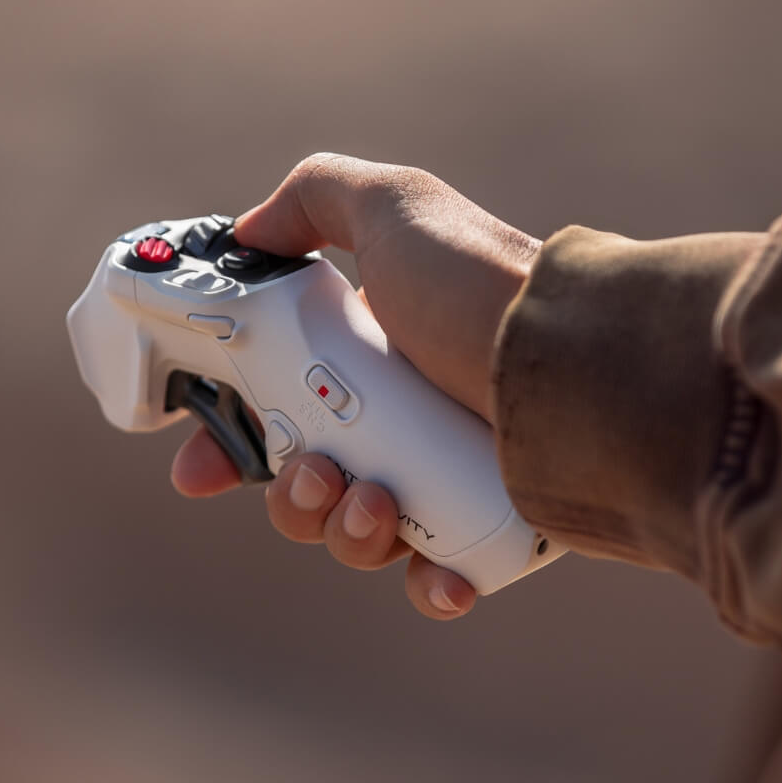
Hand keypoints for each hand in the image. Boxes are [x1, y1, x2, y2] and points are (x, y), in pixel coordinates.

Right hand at [171, 153, 539, 618]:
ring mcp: (445, 479)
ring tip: (378, 501)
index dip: (227, 442)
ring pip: (360, 537)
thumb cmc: (483, 287)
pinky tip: (441, 573)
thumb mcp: (397, 209)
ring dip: (345, 532)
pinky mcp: (490, 530)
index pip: (275, 411)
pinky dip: (431, 586)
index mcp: (366, 362)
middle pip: (308, 488)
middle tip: (316, 468)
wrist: (583, 360)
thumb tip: (253, 227)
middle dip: (290, 497)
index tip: (198, 468)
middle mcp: (400, 422)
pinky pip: (439, 579)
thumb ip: (317, 196)